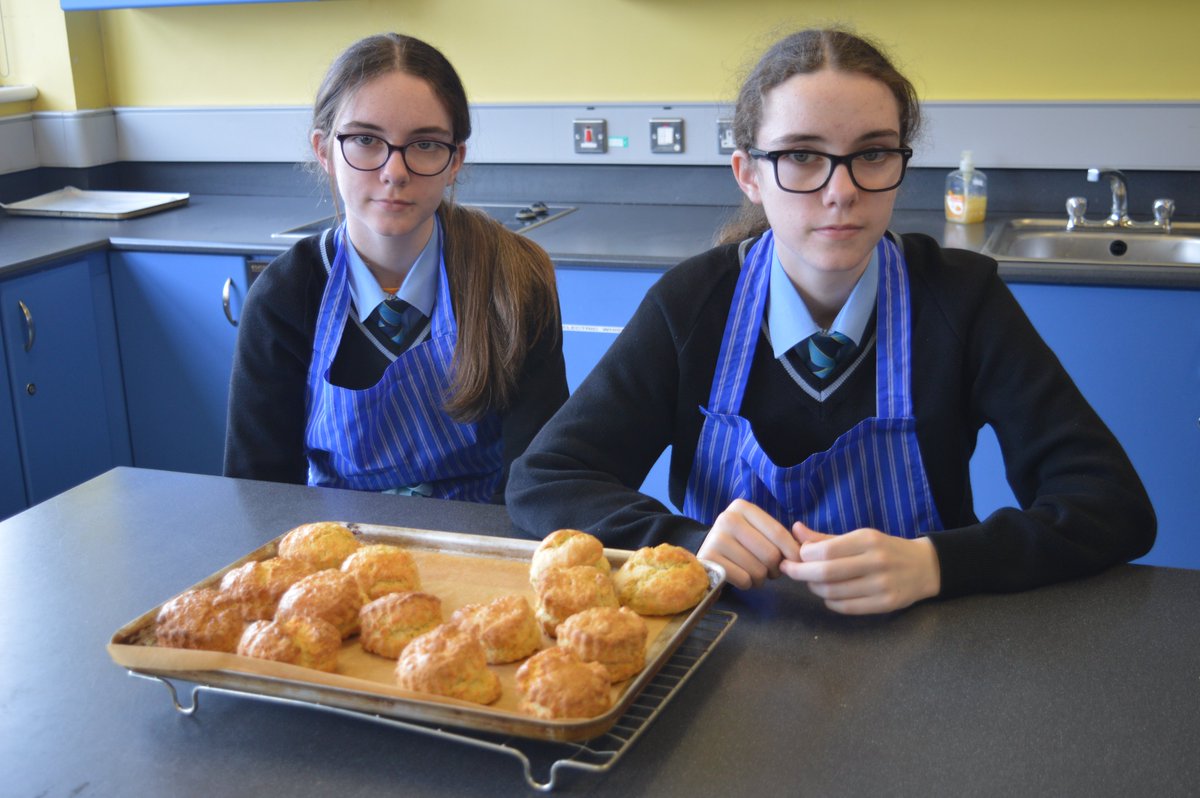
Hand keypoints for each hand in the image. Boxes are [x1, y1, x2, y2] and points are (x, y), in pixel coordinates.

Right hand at [698, 499, 801, 589]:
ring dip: (761, 578)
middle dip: (775, 569)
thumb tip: (804, 548)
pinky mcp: (709, 560)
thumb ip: (783, 536)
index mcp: (743, 507)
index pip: (778, 532)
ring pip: (758, 570)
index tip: (797, 563)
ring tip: (754, 573)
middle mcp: (727, 519)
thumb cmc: (743, 544)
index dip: (793, 552)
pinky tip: (741, 577)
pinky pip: (744, 580)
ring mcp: (716, 539)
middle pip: (770, 554)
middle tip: (770, 570)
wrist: (710, 556)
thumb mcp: (760, 532)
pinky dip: (747, 584)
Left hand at [779, 522, 940, 614]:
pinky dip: (830, 602)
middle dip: (800, 573)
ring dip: (814, 588)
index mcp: (867, 540)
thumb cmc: (884, 549)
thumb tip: (795, 529)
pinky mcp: (886, 604)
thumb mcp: (858, 537)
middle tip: (789, 571)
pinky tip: (828, 595)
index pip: (825, 550)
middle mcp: (876, 561)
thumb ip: (825, 537)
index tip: (795, 556)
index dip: (804, 556)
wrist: (925, 566)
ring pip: (833, 592)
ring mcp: (882, 585)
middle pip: (826, 573)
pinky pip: (847, 607)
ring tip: (812, 582)